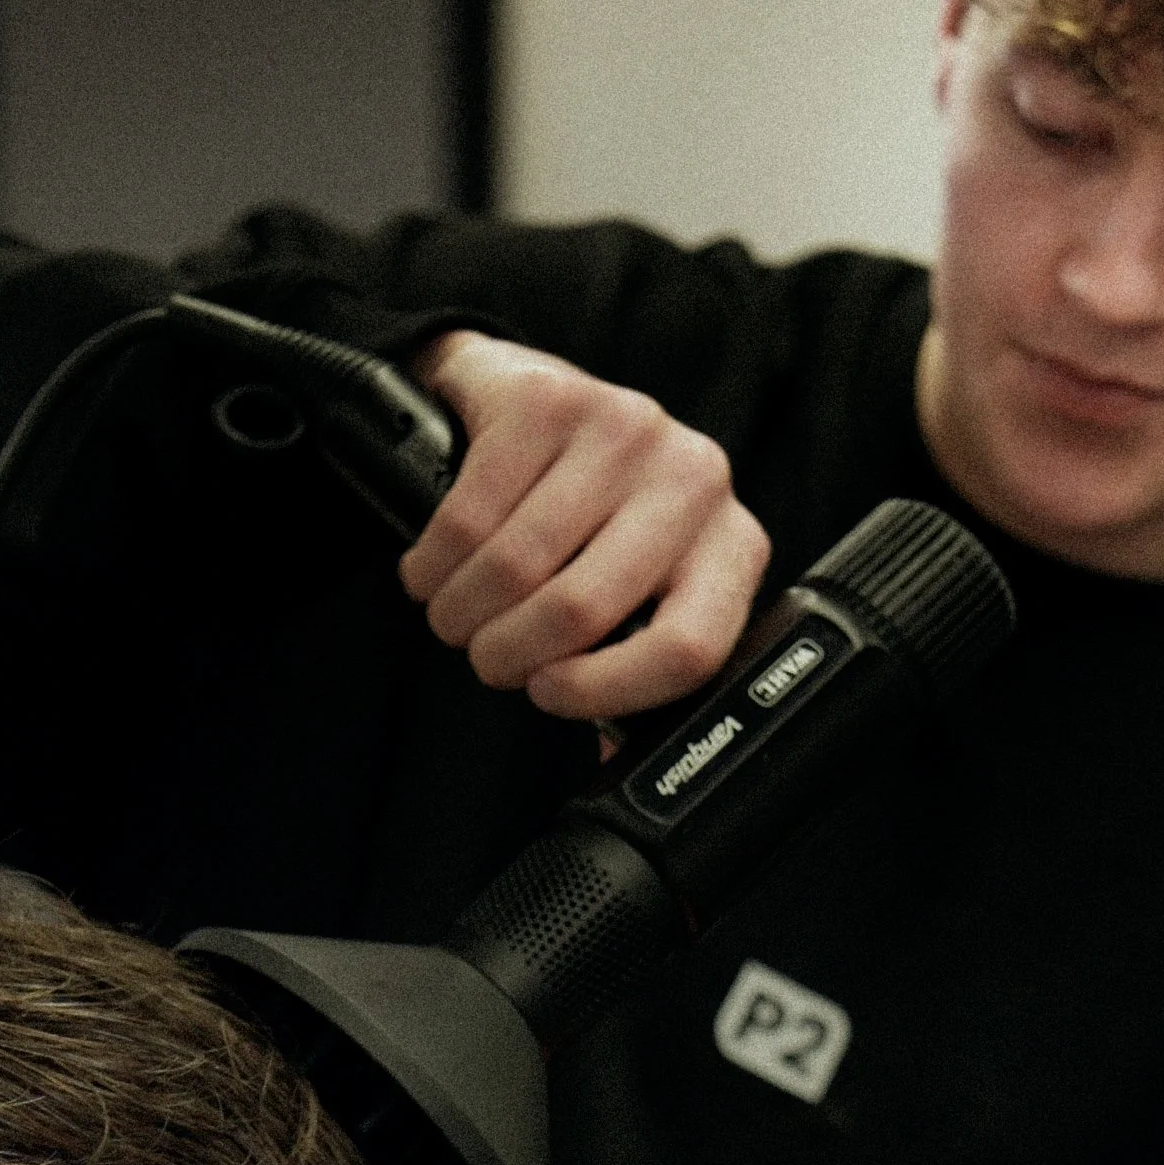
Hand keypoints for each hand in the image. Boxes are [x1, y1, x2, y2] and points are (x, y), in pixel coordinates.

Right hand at [397, 333, 771, 720]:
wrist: (533, 397)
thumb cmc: (592, 516)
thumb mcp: (637, 589)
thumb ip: (636, 663)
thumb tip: (614, 767)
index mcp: (732, 546)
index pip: (688, 647)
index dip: (604, 690)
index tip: (548, 694)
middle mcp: (694, 481)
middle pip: (582, 610)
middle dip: (508, 655)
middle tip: (487, 658)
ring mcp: (625, 430)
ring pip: (515, 568)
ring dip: (462, 614)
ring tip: (456, 616)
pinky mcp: (549, 402)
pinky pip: (467, 518)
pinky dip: (432, 565)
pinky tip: (434, 570)